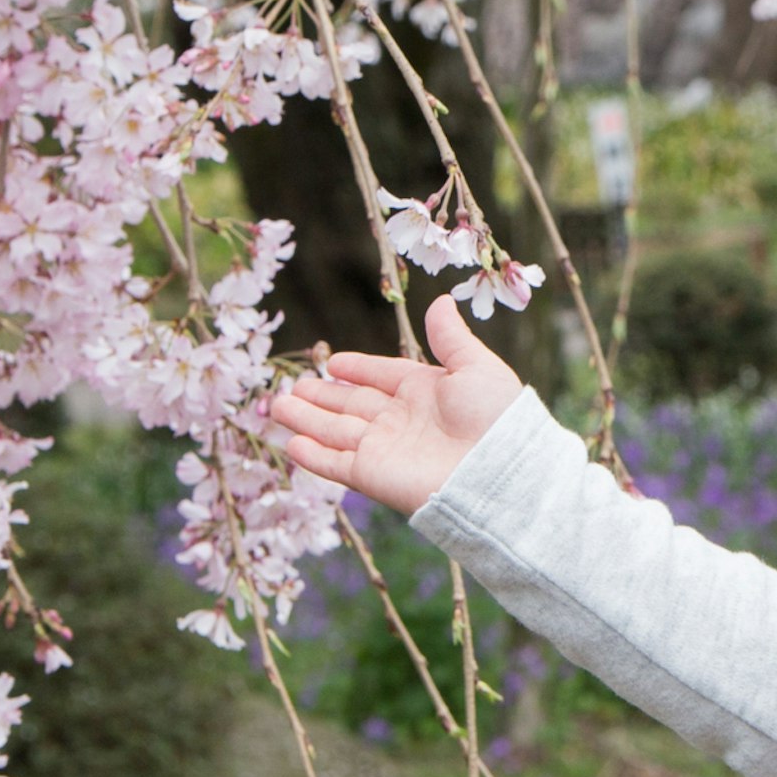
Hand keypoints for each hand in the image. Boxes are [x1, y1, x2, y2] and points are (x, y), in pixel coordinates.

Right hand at [265, 293, 528, 515]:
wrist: (498, 471)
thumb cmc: (495, 417)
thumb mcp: (475, 366)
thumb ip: (450, 337)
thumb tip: (440, 300)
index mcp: (426, 392)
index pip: (383, 377)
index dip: (359, 369)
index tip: (335, 362)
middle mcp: (401, 421)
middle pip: (352, 405)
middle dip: (322, 396)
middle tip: (293, 386)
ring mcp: (384, 449)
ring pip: (335, 431)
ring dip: (306, 419)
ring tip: (277, 406)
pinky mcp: (372, 476)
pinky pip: (335, 463)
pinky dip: (312, 455)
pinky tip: (291, 444)